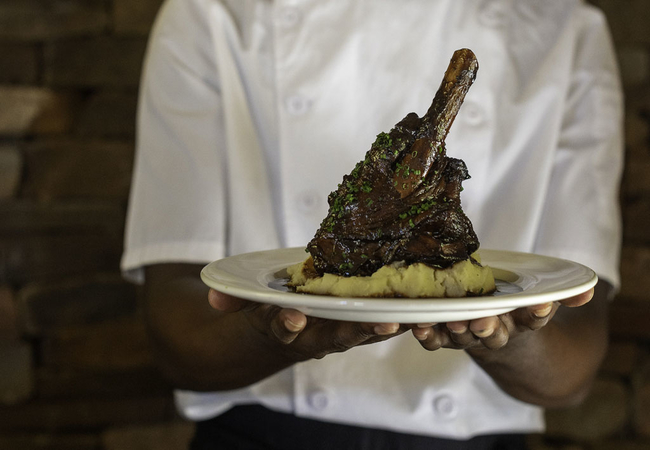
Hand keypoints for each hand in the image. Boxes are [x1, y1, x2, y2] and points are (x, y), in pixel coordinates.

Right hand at [208, 289, 404, 360]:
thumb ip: (231, 300)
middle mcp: (314, 337)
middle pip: (337, 337)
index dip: (286, 327)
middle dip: (359, 329)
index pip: (282, 331)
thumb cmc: (264, 314)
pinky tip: (422, 307)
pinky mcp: (357, 323)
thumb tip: (213, 299)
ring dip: (388, 325)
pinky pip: (379, 321)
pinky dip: (400, 317)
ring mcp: (338, 332)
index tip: (291, 318)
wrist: (278, 333)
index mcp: (285, 332)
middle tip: (382, 322)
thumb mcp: (243, 307)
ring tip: (411, 316)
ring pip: (364, 331)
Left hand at [411, 287, 594, 350]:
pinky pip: (435, 339)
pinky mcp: (445, 335)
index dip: (537, 313)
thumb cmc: (515, 311)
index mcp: (520, 324)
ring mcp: (468, 337)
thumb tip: (589, 290)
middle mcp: (495, 335)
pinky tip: (419, 325)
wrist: (495, 338)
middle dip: (488, 328)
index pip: (533, 319)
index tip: (542, 305)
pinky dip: (427, 334)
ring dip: (456, 330)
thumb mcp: (540, 301)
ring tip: (451, 320)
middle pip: (493, 335)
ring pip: (462, 337)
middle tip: (484, 320)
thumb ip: (562, 295)